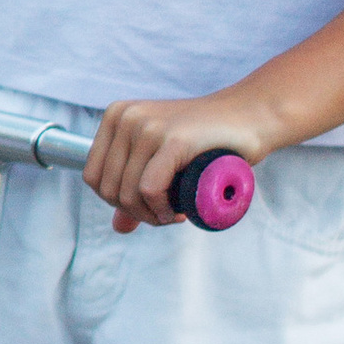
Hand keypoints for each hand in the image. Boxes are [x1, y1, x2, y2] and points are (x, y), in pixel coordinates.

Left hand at [83, 92, 273, 232]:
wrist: (250, 117)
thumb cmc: (206, 141)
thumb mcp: (162, 160)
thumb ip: (137, 190)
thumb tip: (118, 227)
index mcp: (116, 116)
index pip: (93, 177)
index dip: (118, 203)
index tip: (148, 208)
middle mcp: (126, 117)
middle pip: (108, 188)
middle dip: (136, 213)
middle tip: (166, 215)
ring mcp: (148, 126)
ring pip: (127, 193)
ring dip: (151, 216)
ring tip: (175, 214)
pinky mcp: (172, 139)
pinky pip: (149, 189)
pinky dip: (161, 210)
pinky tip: (179, 212)